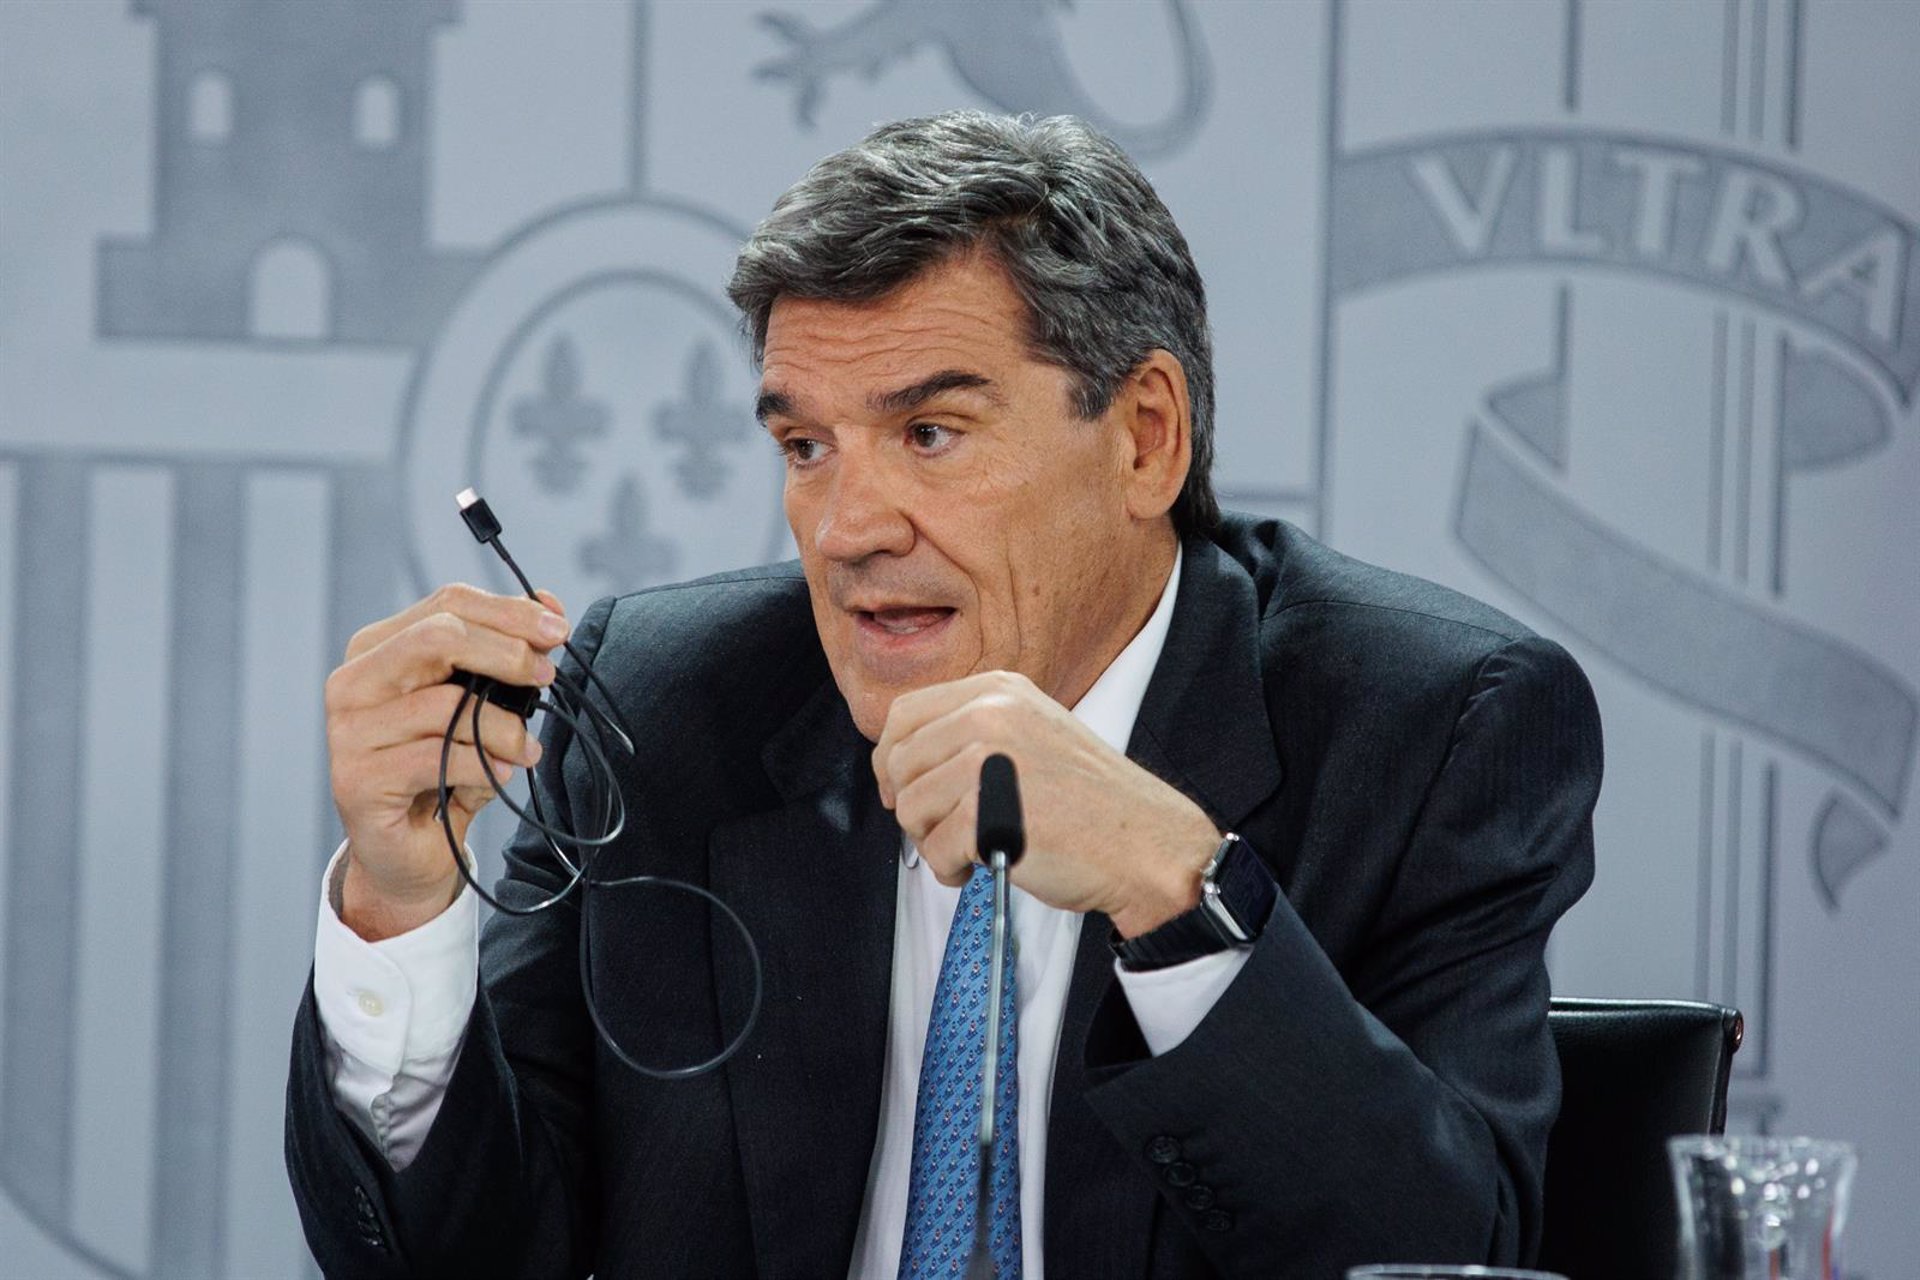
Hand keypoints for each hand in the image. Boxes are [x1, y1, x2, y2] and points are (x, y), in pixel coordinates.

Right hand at [325, 583, 567, 939]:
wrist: (409, 852)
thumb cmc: (447, 770)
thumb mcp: (483, 704)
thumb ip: (508, 653)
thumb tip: (549, 602)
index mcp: (378, 648)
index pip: (447, 604)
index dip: (509, 611)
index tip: (558, 630)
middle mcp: (353, 682)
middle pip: (439, 637)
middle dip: (507, 653)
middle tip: (548, 675)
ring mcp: (348, 732)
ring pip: (444, 705)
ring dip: (504, 727)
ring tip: (527, 749)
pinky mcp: (357, 780)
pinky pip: (436, 758)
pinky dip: (484, 765)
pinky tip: (504, 773)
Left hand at [872, 670, 1220, 936]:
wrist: (1146, 844)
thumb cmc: (1094, 804)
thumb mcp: (1033, 735)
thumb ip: (975, 733)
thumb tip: (905, 758)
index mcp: (999, 691)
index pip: (905, 713)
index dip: (892, 757)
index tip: (902, 786)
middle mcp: (991, 714)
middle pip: (899, 761)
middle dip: (914, 806)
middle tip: (945, 829)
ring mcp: (987, 760)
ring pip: (911, 806)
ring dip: (934, 841)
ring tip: (974, 848)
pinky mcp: (986, 811)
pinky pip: (934, 847)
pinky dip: (952, 868)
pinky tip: (984, 865)